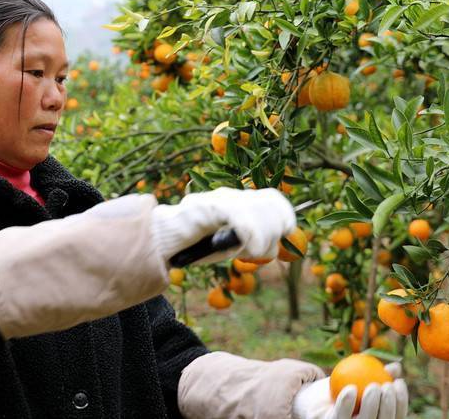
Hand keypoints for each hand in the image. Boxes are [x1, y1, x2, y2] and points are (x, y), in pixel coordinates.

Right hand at [149, 187, 295, 265]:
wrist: (160, 241)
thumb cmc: (195, 245)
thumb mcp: (230, 246)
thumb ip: (251, 244)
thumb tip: (276, 249)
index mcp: (239, 202)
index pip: (271, 198)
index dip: (285, 214)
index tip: (287, 233)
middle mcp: (230, 195)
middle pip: (268, 202)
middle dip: (274, 229)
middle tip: (262, 251)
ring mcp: (217, 199)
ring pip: (255, 208)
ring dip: (262, 235)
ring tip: (251, 253)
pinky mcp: (204, 206)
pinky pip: (237, 215)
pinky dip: (249, 233)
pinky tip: (246, 248)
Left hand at [291, 362, 407, 418]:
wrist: (316, 397)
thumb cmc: (344, 386)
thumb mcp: (362, 377)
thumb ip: (379, 373)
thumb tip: (396, 367)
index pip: (396, 416)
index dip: (402, 402)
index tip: (399, 382)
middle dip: (388, 405)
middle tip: (386, 385)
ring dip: (371, 405)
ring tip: (373, 386)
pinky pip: (340, 417)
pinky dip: (346, 404)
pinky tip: (351, 389)